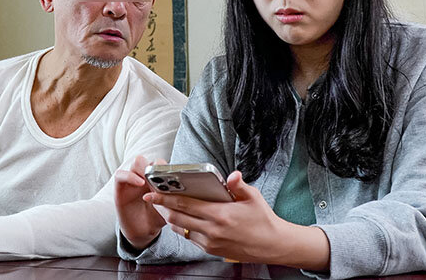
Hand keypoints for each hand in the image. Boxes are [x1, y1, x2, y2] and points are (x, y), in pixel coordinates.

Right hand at [114, 155, 167, 249]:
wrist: (143, 231)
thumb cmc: (157, 217)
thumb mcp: (169, 208)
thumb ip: (174, 198)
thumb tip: (186, 190)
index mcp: (157, 178)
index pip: (161, 163)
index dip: (166, 166)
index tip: (173, 174)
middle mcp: (144, 176)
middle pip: (150, 159)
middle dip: (156, 165)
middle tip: (161, 175)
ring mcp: (132, 180)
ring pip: (136, 162)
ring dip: (145, 168)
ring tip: (151, 180)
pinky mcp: (120, 187)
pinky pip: (120, 174)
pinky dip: (130, 176)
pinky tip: (140, 183)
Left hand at [144, 170, 329, 270]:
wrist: (273, 246)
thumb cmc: (263, 220)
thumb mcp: (253, 198)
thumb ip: (239, 185)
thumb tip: (232, 174)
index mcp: (220, 215)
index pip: (185, 205)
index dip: (165, 198)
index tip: (152, 193)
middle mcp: (212, 230)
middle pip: (176, 218)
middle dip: (162, 208)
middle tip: (153, 198)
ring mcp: (210, 242)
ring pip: (181, 229)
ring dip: (171, 218)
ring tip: (165, 207)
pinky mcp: (212, 250)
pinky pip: (190, 238)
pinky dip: (183, 228)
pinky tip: (182, 219)